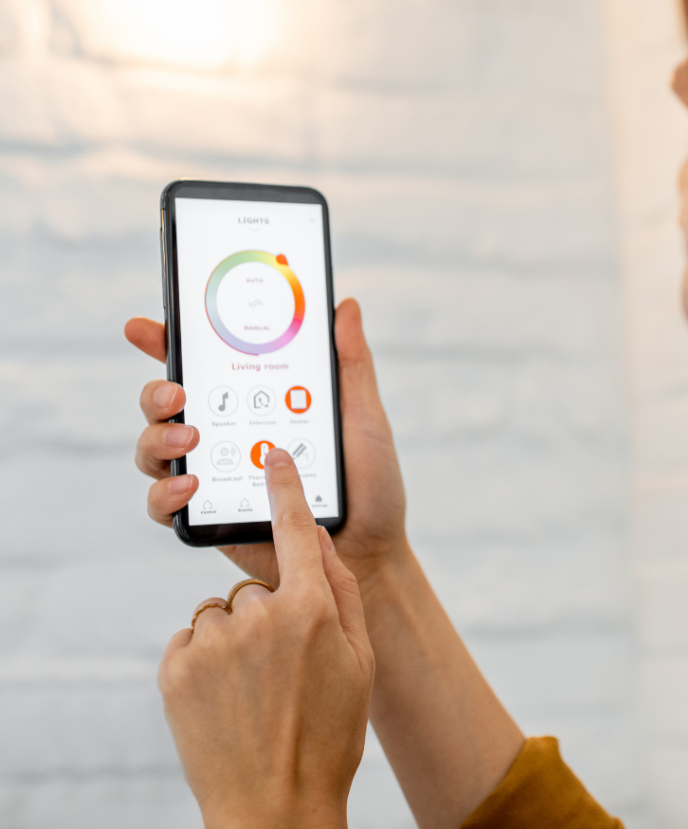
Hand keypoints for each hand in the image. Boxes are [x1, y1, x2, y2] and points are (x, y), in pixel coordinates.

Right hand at [125, 299, 407, 587]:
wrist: (371, 551)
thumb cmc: (370, 483)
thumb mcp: (364, 417)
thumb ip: (351, 364)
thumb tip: (346, 306)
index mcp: (257, 402)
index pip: (204, 366)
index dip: (168, 342)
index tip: (146, 327)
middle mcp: (227, 433)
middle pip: (166, 403)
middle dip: (157, 390)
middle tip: (177, 390)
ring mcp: (214, 475)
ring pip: (156, 448)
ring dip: (158, 437)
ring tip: (190, 439)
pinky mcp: (208, 518)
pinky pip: (165, 504)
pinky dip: (165, 493)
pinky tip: (190, 486)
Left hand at [159, 449, 373, 828]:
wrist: (274, 807)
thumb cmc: (329, 734)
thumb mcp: (358, 660)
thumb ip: (342, 592)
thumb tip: (319, 541)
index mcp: (312, 610)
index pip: (296, 529)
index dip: (285, 487)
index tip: (275, 455)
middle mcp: (261, 616)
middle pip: (258, 586)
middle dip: (269, 614)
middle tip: (283, 669)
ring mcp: (215, 642)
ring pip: (222, 612)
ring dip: (235, 639)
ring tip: (252, 690)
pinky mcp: (178, 668)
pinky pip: (193, 639)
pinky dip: (206, 661)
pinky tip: (225, 699)